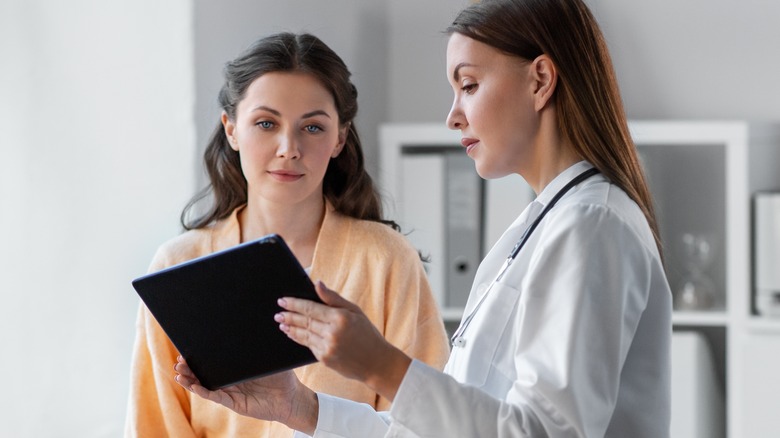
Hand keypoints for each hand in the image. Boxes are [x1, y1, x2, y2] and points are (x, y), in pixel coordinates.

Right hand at [173, 356, 317, 433]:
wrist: (292, 398)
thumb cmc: (282, 377)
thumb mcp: (269, 357)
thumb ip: (259, 345)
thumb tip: (253, 325)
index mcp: (237, 369)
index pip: (215, 361)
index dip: (200, 356)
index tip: (187, 348)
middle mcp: (231, 381)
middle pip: (205, 373)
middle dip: (190, 367)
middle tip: (179, 360)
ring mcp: (231, 392)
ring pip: (206, 386)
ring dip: (191, 381)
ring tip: (179, 373)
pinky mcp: (235, 403)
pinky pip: (216, 397)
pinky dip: (203, 392)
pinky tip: (194, 386)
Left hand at [276, 281, 411, 400]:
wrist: (376, 362)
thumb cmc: (367, 333)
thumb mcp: (355, 311)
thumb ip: (333, 298)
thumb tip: (317, 284)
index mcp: (340, 317)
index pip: (310, 308)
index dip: (294, 304)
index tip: (283, 300)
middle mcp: (332, 333)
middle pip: (304, 321)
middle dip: (289, 316)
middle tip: (277, 312)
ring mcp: (327, 347)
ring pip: (303, 334)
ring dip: (290, 328)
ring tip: (281, 323)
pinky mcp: (325, 358)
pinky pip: (308, 345)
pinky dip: (299, 338)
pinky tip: (293, 334)